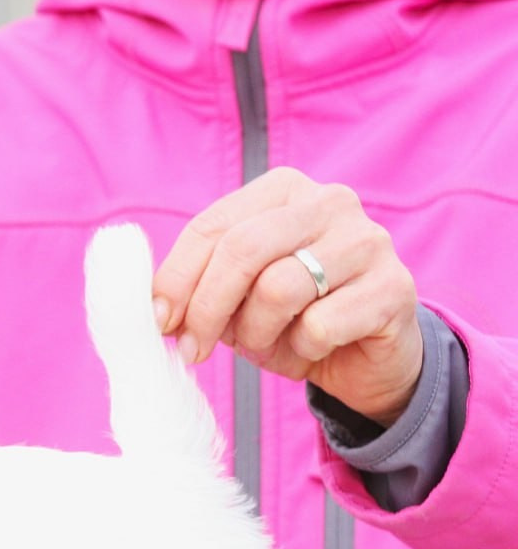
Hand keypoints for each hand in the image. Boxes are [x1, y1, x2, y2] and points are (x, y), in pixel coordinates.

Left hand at [153, 167, 422, 425]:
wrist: (366, 358)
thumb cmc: (291, 320)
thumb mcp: (235, 299)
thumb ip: (198, 289)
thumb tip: (155, 310)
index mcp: (282, 190)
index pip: (212, 227)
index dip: (176, 278)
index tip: (159, 321)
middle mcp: (329, 202)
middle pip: (242, 251)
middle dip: (206, 309)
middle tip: (194, 350)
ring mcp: (368, 240)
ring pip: (278, 289)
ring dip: (257, 333)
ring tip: (266, 344)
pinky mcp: (394, 287)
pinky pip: (320, 325)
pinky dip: (303, 348)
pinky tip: (314, 347)